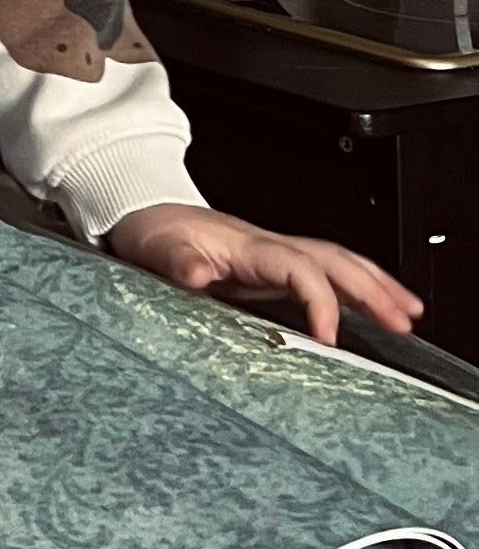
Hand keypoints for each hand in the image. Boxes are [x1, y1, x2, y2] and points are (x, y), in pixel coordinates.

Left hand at [106, 201, 422, 343]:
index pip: (300, 269)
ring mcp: (272, 253)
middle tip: (403, 320)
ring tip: (407, 313)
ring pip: (336, 261)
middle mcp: (267, 246)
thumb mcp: (155, 247)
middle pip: (333, 260)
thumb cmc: (151, 230)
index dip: (320, 300)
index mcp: (247, 245)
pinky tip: (370, 304)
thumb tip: (195, 274)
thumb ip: (177, 262)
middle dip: (373, 289)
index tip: (329, 337)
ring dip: (374, 284)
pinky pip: (323, 270)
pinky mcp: (270, 265)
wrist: (140, 211)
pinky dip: (354, 285)